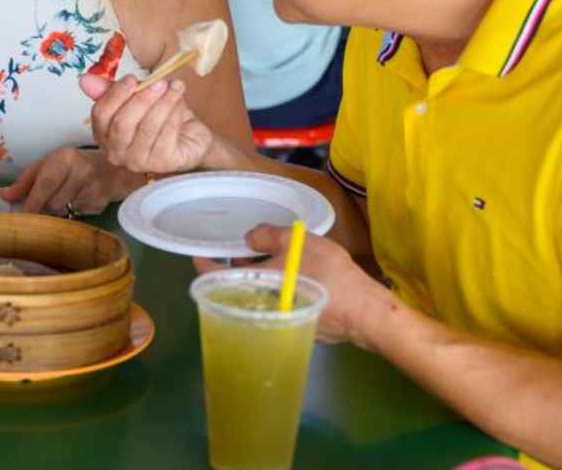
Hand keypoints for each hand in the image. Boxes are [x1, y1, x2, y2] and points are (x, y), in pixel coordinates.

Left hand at [0, 147, 141, 215]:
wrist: (108, 171)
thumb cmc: (69, 167)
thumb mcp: (46, 166)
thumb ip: (25, 181)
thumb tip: (4, 196)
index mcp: (66, 158)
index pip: (46, 184)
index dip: (33, 202)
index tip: (22, 217)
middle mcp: (83, 171)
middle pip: (54, 203)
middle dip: (43, 208)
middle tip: (41, 206)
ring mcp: (94, 189)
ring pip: (65, 212)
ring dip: (57, 211)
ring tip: (61, 199)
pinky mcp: (101, 205)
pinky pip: (77, 216)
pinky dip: (71, 213)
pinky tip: (76, 202)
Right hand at [82, 73, 212, 175]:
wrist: (190, 137)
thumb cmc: (160, 118)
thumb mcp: (135, 98)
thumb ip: (110, 89)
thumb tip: (84, 80)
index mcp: (105, 135)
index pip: (100, 115)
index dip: (116, 94)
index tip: (133, 78)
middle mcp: (117, 152)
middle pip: (122, 123)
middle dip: (142, 98)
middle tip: (159, 82)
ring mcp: (138, 161)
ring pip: (147, 127)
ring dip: (163, 102)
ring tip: (175, 87)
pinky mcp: (161, 163)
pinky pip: (166, 134)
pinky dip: (174, 114)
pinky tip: (180, 102)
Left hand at [192, 225, 391, 347]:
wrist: (363, 311)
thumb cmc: (326, 273)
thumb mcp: (295, 241)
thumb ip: (266, 235)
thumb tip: (248, 239)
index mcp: (254, 286)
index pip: (218, 275)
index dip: (206, 263)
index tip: (198, 256)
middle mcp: (260, 307)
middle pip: (239, 285)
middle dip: (239, 268)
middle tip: (245, 251)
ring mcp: (279, 319)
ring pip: (260, 294)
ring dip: (261, 278)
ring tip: (270, 259)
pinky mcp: (297, 326)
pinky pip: (278, 303)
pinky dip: (278, 289)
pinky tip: (292, 278)